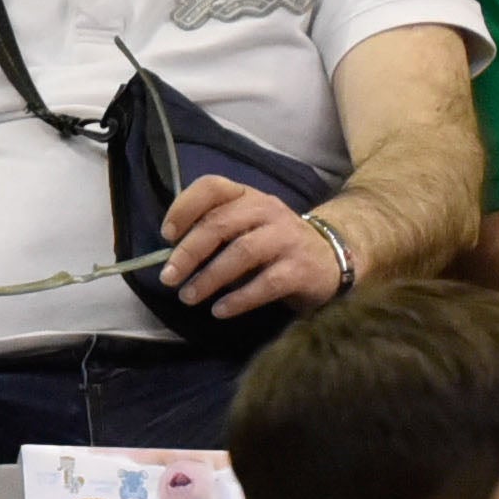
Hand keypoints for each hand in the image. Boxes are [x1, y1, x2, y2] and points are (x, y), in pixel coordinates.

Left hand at [159, 178, 348, 316]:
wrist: (332, 257)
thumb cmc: (276, 244)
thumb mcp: (248, 226)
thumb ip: (215, 231)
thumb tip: (172, 257)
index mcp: (249, 197)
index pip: (213, 187)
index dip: (184, 207)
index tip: (166, 235)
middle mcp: (268, 211)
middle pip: (220, 224)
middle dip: (189, 252)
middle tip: (169, 278)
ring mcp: (287, 239)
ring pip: (242, 252)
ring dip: (209, 277)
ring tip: (188, 297)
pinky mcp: (301, 269)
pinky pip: (265, 284)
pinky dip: (239, 299)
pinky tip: (220, 311)